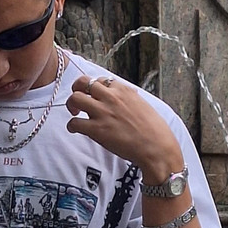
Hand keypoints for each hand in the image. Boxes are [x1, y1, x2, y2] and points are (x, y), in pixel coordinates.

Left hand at [66, 75, 183, 183]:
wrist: (156, 147)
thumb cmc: (153, 130)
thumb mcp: (143, 105)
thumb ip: (130, 98)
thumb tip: (125, 95)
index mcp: (123, 90)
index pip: (101, 80)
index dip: (95, 88)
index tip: (95, 96)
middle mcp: (111, 97)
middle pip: (83, 82)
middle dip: (77, 89)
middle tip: (79, 101)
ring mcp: (102, 112)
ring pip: (75, 98)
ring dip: (71, 105)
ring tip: (75, 113)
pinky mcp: (96, 129)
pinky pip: (74, 123)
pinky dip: (71, 126)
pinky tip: (76, 129)